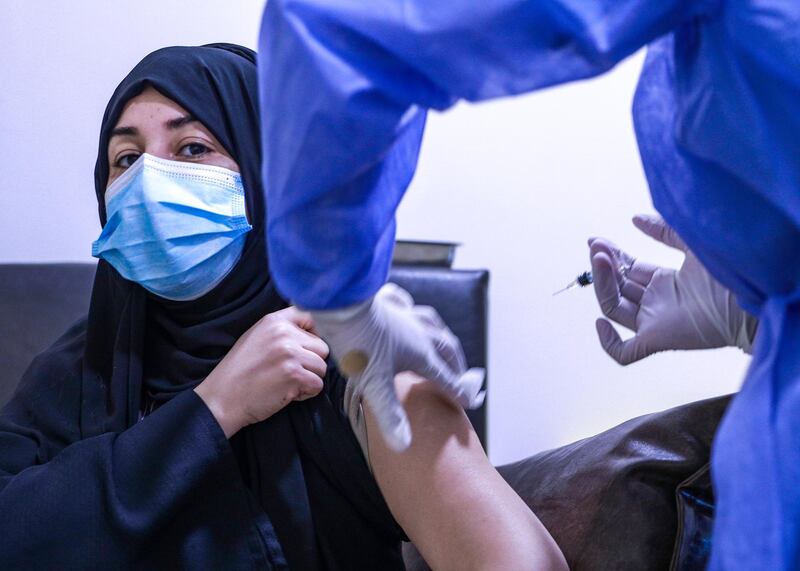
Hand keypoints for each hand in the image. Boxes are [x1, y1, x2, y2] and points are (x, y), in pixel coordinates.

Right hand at [195, 307, 328, 437]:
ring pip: (322, 367)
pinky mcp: (294, 374)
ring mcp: (290, 353)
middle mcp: (284, 333)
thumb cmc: (239, 371)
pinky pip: (317, 384)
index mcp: (274, 321)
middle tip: (290, 372)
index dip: (314, 336)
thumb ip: (282, 330)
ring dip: (309, 379)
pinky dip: (306, 393)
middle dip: (311, 363)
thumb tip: (313, 332)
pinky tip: (287, 393)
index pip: (312, 318)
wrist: (222, 398)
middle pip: (322, 348)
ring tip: (287, 383)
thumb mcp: (256, 337)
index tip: (305, 349)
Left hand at [311, 284, 484, 451]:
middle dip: (456, 364)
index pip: (445, 377)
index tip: (468, 401)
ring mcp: (407, 315)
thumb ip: (391, 415)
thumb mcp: (375, 385)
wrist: (343, 305)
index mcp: (422, 354)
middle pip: (447, 349)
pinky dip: (415, 313)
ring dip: (443, 338)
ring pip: (434, 325)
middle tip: (460, 375)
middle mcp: (421, 332)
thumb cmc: (360, 345)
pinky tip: (410, 309)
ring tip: (444, 345)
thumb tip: (404, 446)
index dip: (457, 391)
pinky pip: (410, 306)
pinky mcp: (390, 303)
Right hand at [589, 214, 756, 364]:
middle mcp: (658, 303)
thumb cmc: (730, 271)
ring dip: (603, 285)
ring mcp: (655, 322)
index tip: (596, 241)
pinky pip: (626, 352)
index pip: (628, 271)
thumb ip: (664, 230)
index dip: (611, 256)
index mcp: (667, 283)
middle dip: (604, 266)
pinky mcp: (657, 340)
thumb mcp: (691, 241)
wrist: (750, 295)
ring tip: (600, 259)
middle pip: (618, 287)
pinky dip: (609, 343)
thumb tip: (635, 219)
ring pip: (615, 309)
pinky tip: (600, 322)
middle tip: (596, 246)